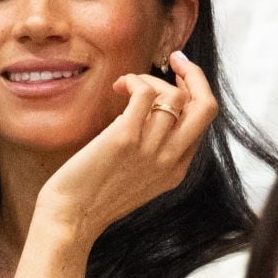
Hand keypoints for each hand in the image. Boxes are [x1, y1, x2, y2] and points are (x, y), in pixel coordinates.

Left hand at [34, 51, 217, 245]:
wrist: (71, 218)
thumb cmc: (94, 195)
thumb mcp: (137, 178)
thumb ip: (152, 152)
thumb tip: (149, 114)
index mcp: (177, 170)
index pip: (203, 122)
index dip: (193, 92)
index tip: (178, 76)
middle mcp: (171, 159)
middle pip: (206, 107)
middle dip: (194, 75)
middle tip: (175, 59)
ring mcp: (151, 149)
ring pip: (173, 96)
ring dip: (149, 78)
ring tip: (125, 84)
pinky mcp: (125, 138)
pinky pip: (145, 94)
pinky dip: (134, 80)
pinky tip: (118, 86)